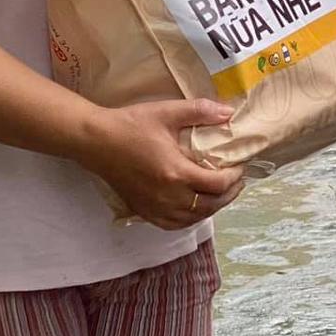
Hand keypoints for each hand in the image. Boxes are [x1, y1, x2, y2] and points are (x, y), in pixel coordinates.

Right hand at [73, 98, 247, 229]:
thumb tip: (228, 113)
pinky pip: (174, 224)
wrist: (95, 141)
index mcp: (176, 173)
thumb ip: (199, 111)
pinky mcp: (143, 211)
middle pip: (210, 205)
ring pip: (194, 218)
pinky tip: (196, 206)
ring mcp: (154, 207)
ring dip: (212, 207)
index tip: (240, 167)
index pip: (217, 184)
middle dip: (229, 194)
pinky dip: (191, 218)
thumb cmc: (130, 125)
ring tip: (221, 193)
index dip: (234, 178)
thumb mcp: (167, 112)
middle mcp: (167, 196)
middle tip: (237, 181)